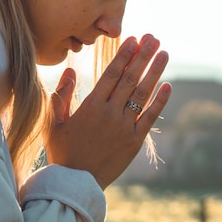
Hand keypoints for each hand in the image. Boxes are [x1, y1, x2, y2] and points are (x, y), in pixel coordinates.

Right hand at [45, 34, 171, 188]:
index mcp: (90, 106)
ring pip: (142, 94)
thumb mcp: (53, 122)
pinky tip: (168, 85)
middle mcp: (110, 113)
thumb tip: (70, 70)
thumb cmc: (62, 151)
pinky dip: (160, 101)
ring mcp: (124, 127)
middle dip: (142, 56)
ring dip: (154, 72)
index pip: (111, 74)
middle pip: (130, 78)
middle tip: (153, 37)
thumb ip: (61, 95)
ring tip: (164, 53)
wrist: (76, 183)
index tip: (133, 39)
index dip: (124, 55)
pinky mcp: (134, 141)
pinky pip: (149, 117)